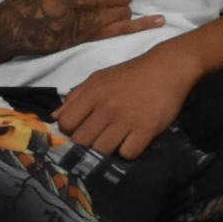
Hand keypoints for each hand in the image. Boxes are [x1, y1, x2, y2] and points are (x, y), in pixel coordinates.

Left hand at [54, 47, 200, 158]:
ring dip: (106, 150)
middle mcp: (107, 107)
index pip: (66, 123)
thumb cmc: (130, 74)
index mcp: (93, 93)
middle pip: (82, 141)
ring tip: (114, 141)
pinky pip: (127, 154)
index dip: (70, 130)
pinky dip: (128, 151)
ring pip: (102, 150)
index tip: (79, 129)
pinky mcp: (147, 130)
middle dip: (85, 144)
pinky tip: (131, 141)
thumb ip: (76, 97)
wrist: (167, 68)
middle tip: (96, 139)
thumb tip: (55, 119)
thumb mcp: (99, 78)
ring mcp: (127, 120)